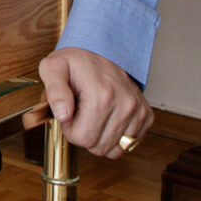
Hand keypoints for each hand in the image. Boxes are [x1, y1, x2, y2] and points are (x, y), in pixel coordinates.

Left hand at [36, 46, 153, 159]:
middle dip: (84, 134)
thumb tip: (63, 114)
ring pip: (114, 150)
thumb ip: (54, 91)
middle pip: (98, 147)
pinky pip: (128, 144)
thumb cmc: (77, 61)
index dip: (70, 129)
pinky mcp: (146, 115)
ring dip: (100, 136)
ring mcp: (138, 110)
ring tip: (94, 115)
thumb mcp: (53, 68)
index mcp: (102, 94)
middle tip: (80, 113)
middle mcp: (125, 103)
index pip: (82, 138)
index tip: (69, 113)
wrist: (103, 50)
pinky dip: (115, 136)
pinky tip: (108, 118)